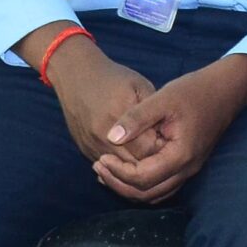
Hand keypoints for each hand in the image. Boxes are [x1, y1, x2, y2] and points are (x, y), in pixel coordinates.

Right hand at [39, 34, 155, 164]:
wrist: (76, 76)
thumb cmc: (113, 79)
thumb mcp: (140, 86)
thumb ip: (153, 112)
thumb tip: (167, 136)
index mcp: (120, 117)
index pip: (149, 149)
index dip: (163, 148)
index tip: (170, 140)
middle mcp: (103, 136)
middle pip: (134, 164)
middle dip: (150, 160)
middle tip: (162, 150)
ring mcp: (92, 145)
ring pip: (119, 170)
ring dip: (135, 165)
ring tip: (147, 152)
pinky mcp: (84, 150)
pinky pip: (107, 167)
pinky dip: (120, 164)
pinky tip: (131, 153)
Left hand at [90, 54, 246, 204]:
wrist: (226, 89)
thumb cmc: (195, 91)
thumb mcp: (162, 99)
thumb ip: (136, 118)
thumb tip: (110, 137)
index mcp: (180, 155)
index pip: (142, 178)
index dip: (118, 172)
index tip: (101, 157)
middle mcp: (187, 169)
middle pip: (147, 194)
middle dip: (119, 183)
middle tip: (98, 167)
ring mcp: (190, 169)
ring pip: (155, 194)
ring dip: (129, 187)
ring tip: (108, 171)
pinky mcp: (188, 164)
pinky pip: (162, 185)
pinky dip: (142, 183)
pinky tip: (127, 169)